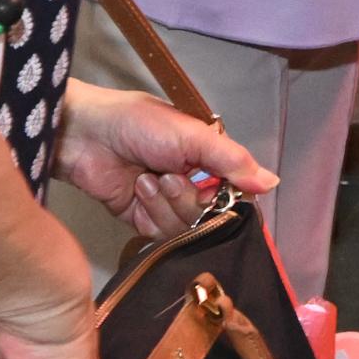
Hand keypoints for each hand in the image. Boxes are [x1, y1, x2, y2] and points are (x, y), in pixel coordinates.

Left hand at [53, 80, 275, 242]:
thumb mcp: (193, 136)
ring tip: (147, 178)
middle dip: (189, 198)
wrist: (86, 136)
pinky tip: (137, 190)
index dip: (232, 198)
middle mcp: (192, 183)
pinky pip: (162, 234)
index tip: (221, 193)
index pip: (236, 190)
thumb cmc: (138, 124)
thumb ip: (233, 161)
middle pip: (211, 214)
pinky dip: (151, 212)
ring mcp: (167, 203)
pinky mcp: (143, 220)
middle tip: (170, 175)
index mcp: (208, 159)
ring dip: (167, 202)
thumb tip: (272, 183)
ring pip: (187, 226)